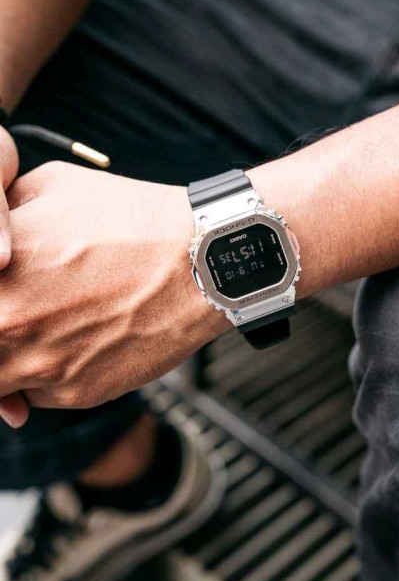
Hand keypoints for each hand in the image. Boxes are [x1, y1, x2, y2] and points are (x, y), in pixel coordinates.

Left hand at [0, 162, 226, 412]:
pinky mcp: (77, 392)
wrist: (197, 262)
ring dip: (9, 363)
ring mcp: (42, 365)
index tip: (5, 291)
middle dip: (2, 324)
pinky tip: (77, 341)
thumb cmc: (135, 220)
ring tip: (44, 330)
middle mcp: (8, 323)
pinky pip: (38, 394)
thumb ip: (6, 212)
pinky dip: (47, 374)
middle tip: (22, 312)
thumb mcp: (53, 186)